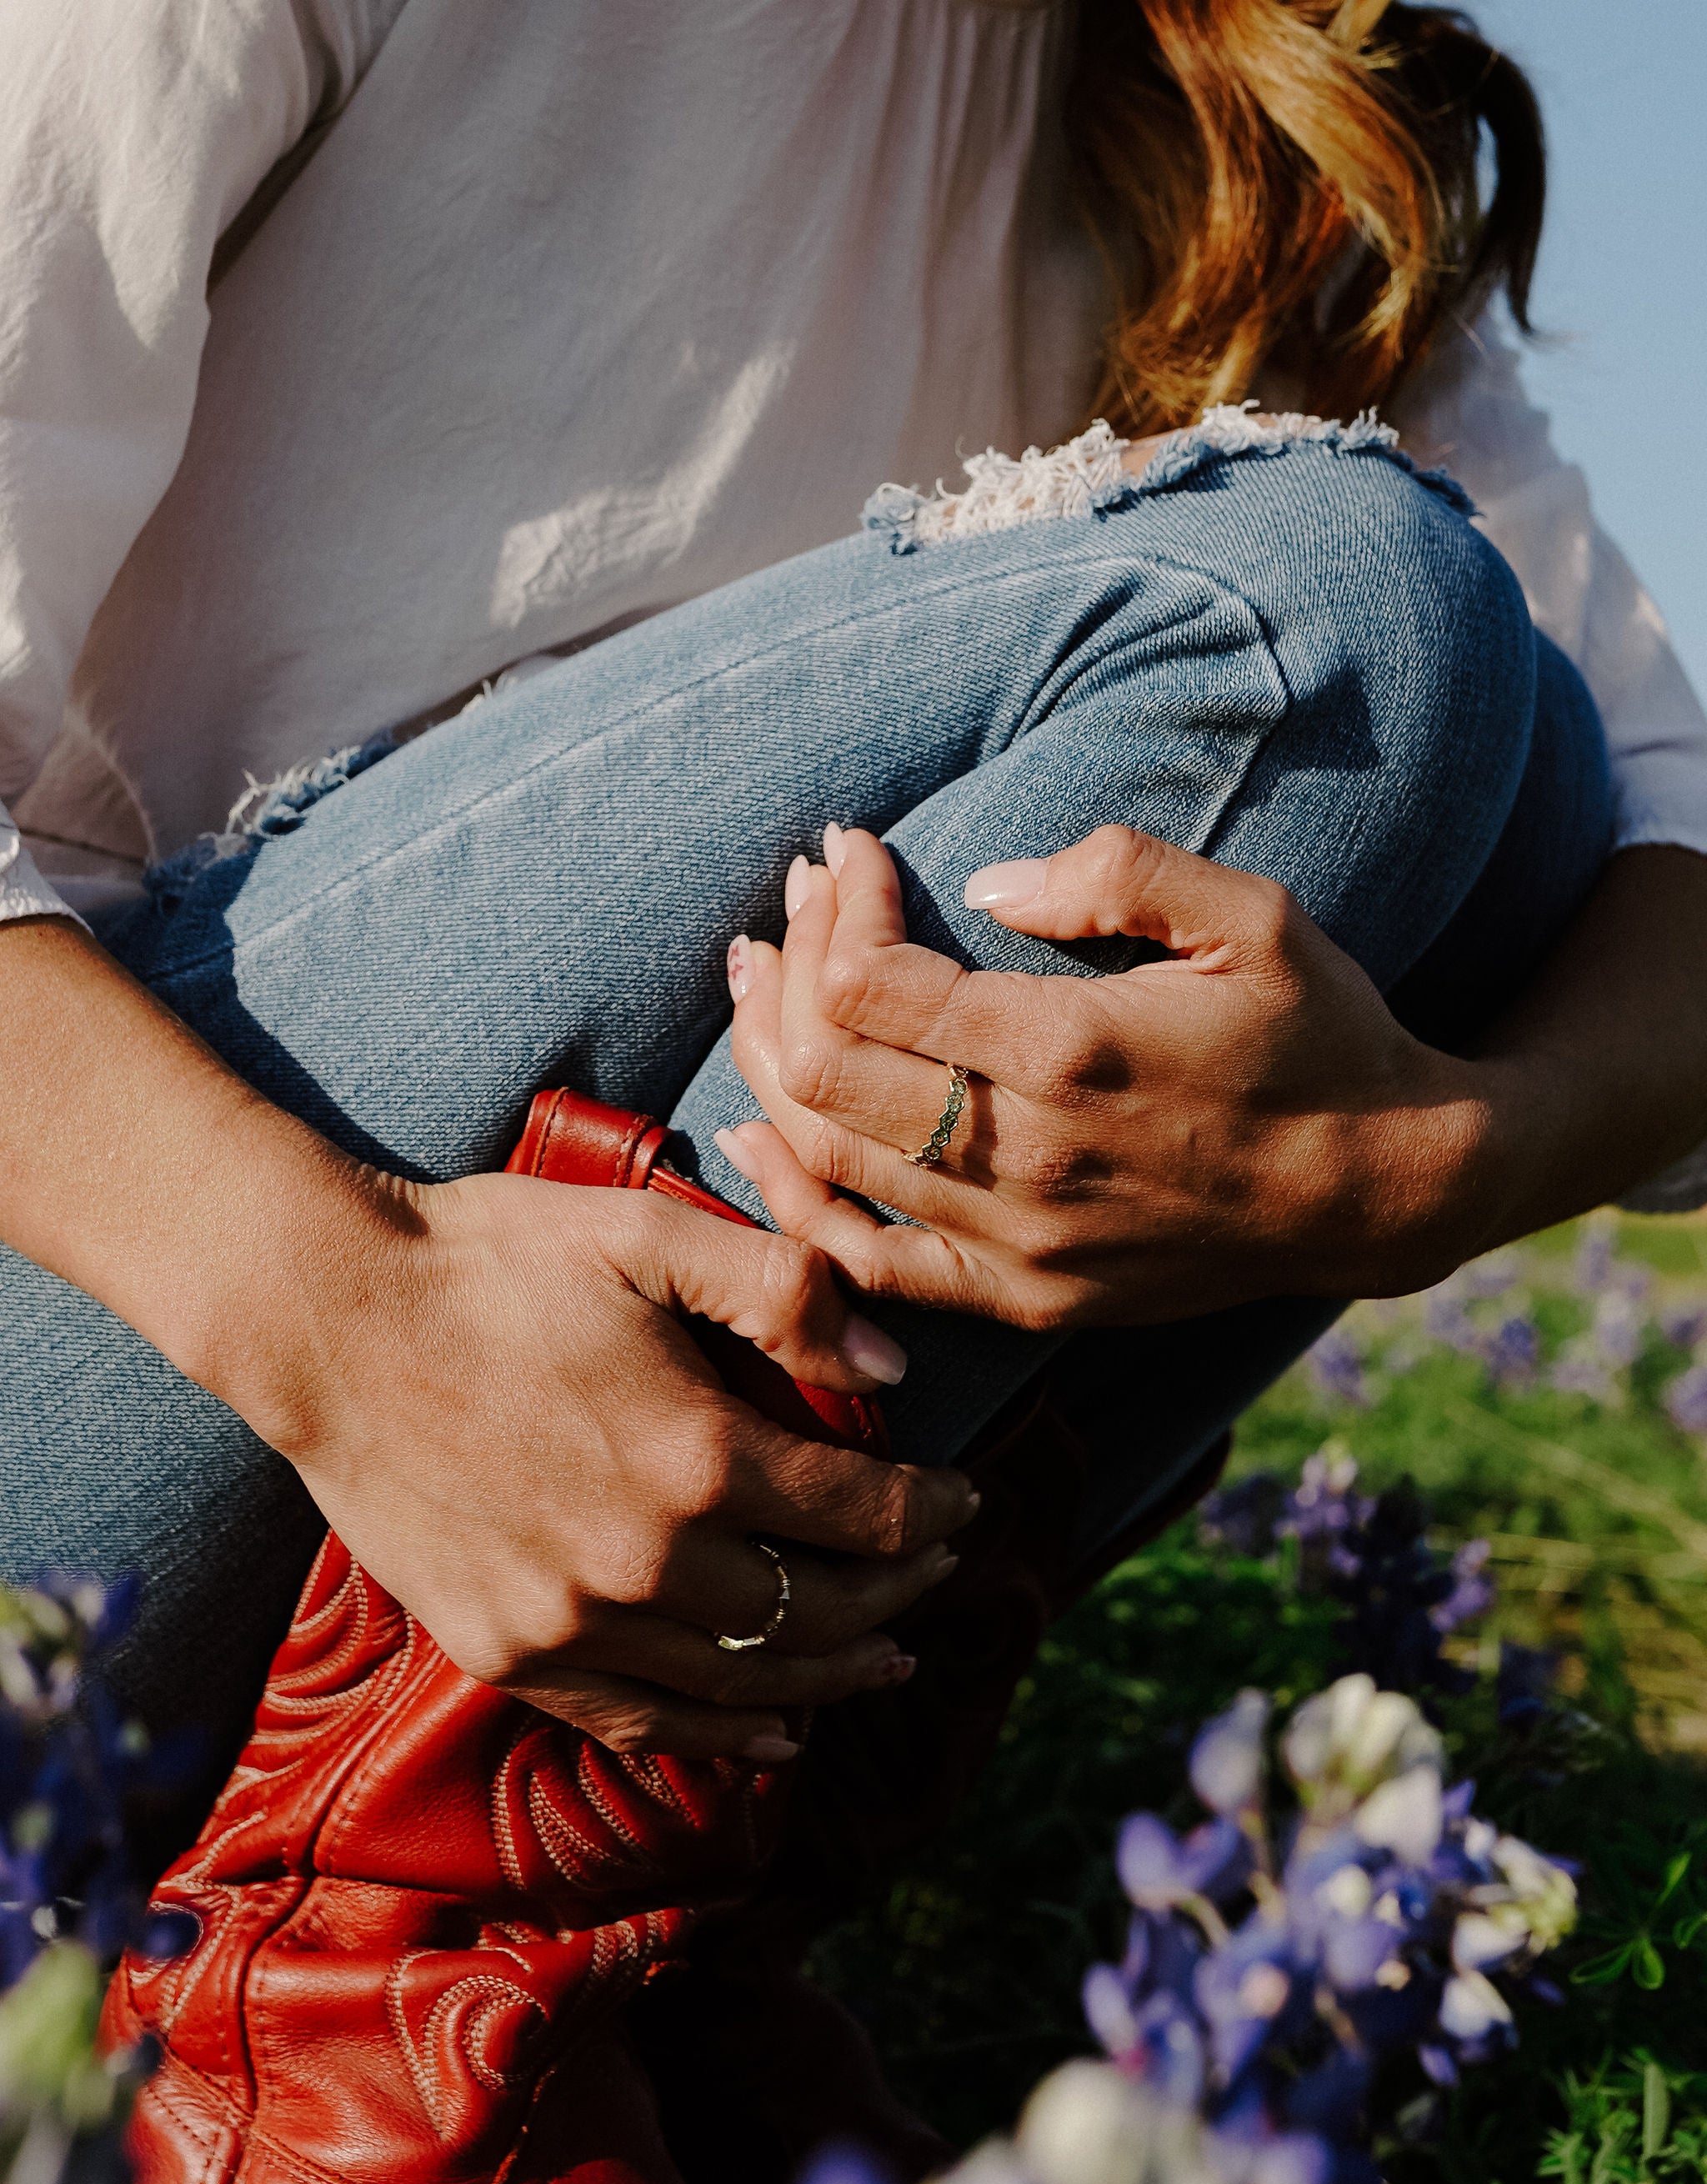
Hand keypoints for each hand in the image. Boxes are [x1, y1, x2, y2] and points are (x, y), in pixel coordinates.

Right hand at [272, 1171, 976, 1759]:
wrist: (325, 1318)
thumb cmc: (492, 1261)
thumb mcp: (648, 1233)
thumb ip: (785, 1290)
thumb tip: (894, 1361)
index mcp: (695, 1455)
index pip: (861, 1514)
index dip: (930, 1512)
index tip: (962, 1499)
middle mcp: (644, 1561)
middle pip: (819, 1612)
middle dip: (899, 1593)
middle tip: (936, 1567)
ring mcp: (570, 1622)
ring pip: (746, 1683)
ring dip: (835, 1676)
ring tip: (888, 1658)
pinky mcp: (507, 1650)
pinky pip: (642, 1719)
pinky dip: (723, 1733)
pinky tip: (773, 1732)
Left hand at [721, 824, 1490, 1328]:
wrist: (1381, 1190)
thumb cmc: (1321, 1034)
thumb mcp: (1252, 917)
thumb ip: (1117, 872)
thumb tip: (985, 877)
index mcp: (1069, 1051)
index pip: (871, 981)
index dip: (836, 904)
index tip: (848, 847)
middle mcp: (1026, 1157)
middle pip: (820, 1067)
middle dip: (783, 968)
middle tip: (788, 906)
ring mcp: (1018, 1242)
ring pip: (826, 1158)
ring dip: (768, 1063)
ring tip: (757, 986)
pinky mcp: (1022, 1299)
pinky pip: (868, 1264)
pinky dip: (797, 1202)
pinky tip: (756, 1140)